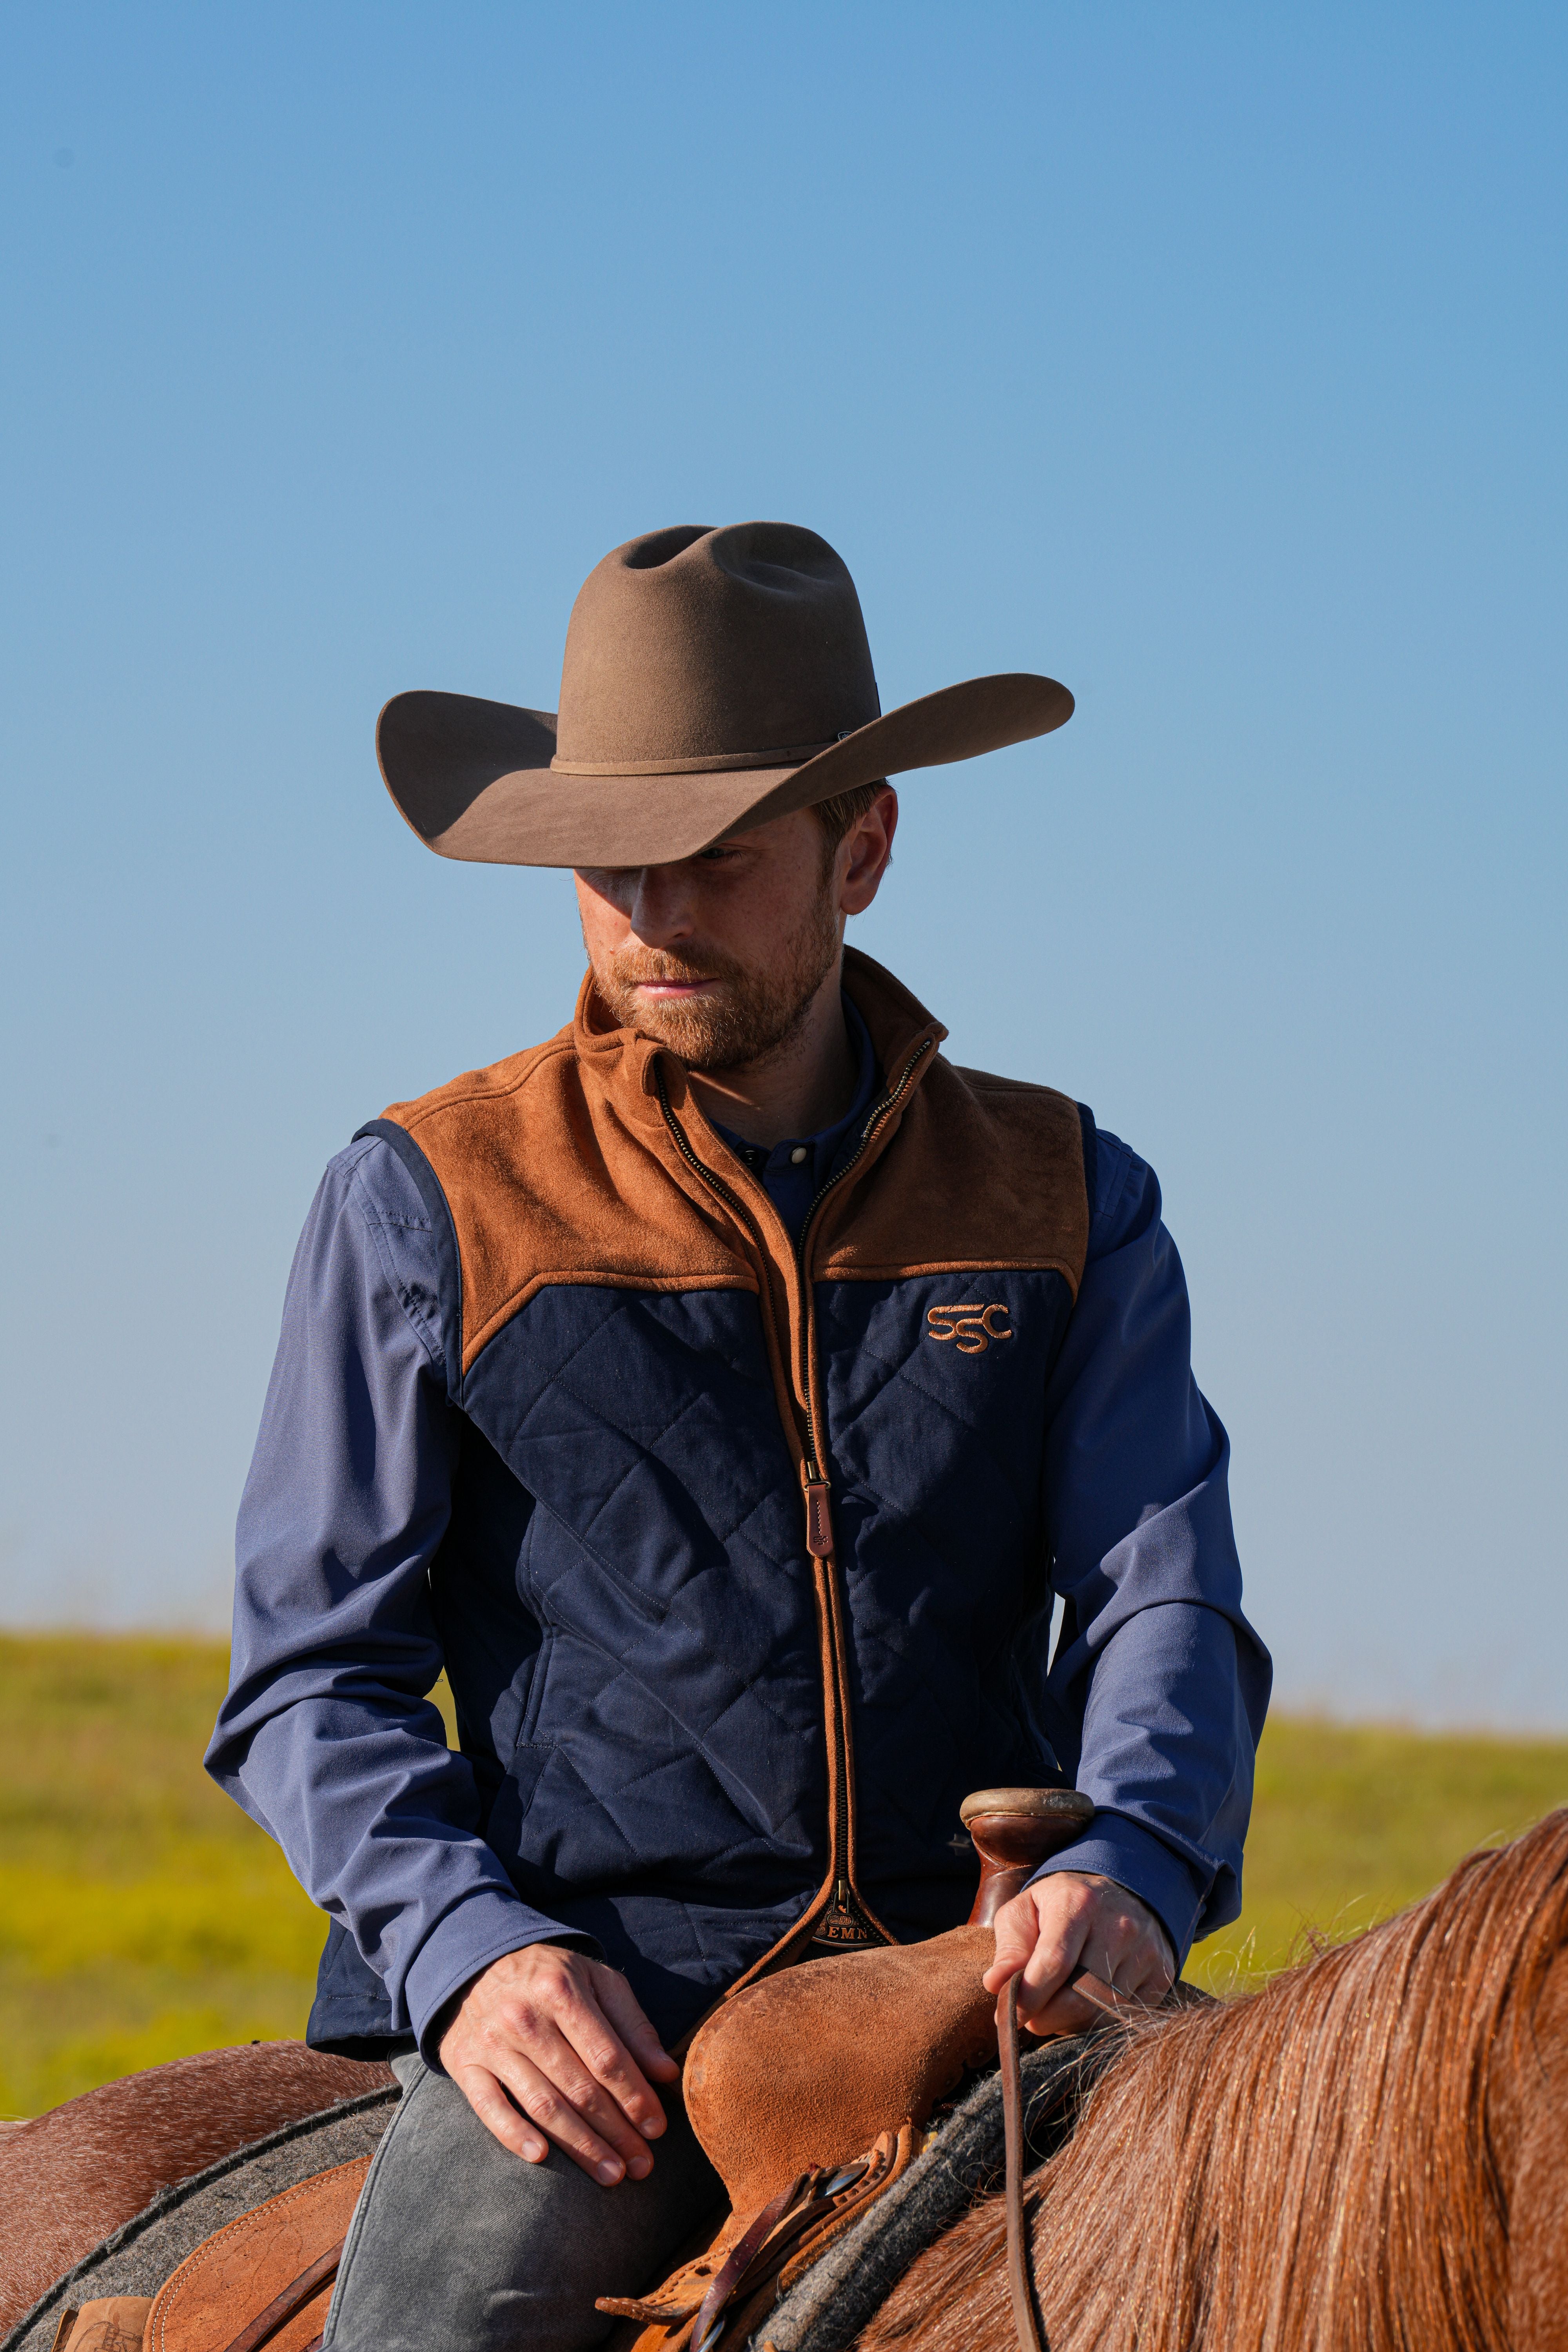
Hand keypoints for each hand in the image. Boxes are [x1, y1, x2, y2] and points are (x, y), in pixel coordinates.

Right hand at [438, 1944, 678, 2181]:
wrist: (478, 1963)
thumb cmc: (552, 1977)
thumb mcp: (598, 1982)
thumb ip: (633, 2026)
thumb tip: (667, 2072)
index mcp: (562, 1991)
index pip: (607, 2057)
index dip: (635, 2097)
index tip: (656, 2129)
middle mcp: (525, 2017)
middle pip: (579, 2087)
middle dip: (615, 2132)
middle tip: (641, 2165)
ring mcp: (492, 2042)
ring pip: (542, 2104)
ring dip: (579, 2145)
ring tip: (610, 2174)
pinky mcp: (464, 2063)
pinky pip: (489, 2106)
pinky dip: (513, 2133)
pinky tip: (541, 2156)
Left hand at [982, 1871, 1174, 2035]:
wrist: (1120, 1890)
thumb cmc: (1061, 1905)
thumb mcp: (1026, 1911)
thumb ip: (1010, 1948)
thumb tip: (995, 1985)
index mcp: (1078, 1903)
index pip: (1054, 1963)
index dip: (1029, 1997)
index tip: (1010, 2014)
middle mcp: (1118, 1926)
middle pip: (1080, 1995)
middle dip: (1047, 2017)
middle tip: (1030, 2018)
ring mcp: (1145, 1951)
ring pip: (1103, 2013)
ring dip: (1071, 2023)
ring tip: (1056, 2008)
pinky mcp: (1162, 1975)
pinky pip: (1126, 2017)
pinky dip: (1099, 2023)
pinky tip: (1085, 2007)